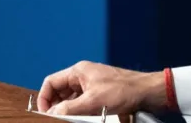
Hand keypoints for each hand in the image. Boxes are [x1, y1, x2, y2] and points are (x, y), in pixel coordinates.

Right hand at [37, 61, 166, 115]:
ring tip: (69, 119)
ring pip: (71, 97)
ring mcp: (92, 84)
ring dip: (68, 109)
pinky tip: (82, 118)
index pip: (51, 82)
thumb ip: (69, 108)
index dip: (44, 98)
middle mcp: (84, 75)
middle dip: (55, 105)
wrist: (146, 92)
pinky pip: (83, 101)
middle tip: (56, 118)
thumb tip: (52, 113)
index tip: (45, 113)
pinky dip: (79, 110)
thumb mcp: (93, 102)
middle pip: (60, 90)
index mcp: (79, 71)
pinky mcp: (100, 93)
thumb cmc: (124, 91)